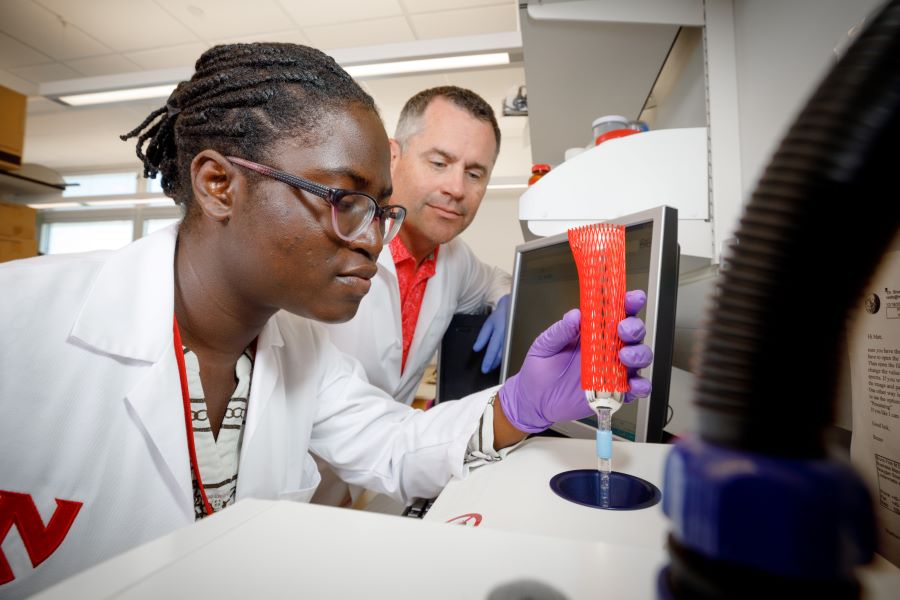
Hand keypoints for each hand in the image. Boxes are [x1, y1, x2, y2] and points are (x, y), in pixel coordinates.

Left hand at [472, 294, 509, 373]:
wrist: (513, 307)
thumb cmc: (498, 315)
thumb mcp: (488, 324)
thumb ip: (482, 337)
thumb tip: (476, 349)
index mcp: (499, 333)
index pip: (492, 351)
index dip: (488, 361)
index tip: (484, 370)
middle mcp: (506, 338)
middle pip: (499, 355)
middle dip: (493, 364)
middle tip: (487, 371)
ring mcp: (512, 339)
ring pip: (505, 355)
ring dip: (498, 363)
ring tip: (492, 367)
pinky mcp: (515, 340)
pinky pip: (509, 351)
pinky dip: (503, 357)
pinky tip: (500, 361)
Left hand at [498, 291, 653, 433]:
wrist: (534, 400)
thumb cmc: (540, 369)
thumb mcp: (545, 345)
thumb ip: (560, 331)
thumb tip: (575, 315)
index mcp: (593, 332)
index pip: (616, 312)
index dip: (629, 303)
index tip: (632, 299)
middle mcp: (607, 349)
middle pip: (634, 333)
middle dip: (634, 327)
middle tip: (623, 329)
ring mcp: (613, 370)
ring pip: (640, 357)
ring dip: (638, 354)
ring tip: (624, 356)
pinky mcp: (615, 391)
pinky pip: (636, 388)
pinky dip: (641, 386)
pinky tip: (633, 384)